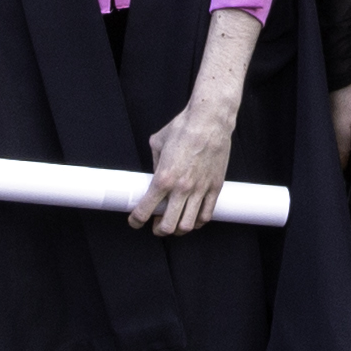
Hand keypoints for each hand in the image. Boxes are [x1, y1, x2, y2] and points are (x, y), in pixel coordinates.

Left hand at [137, 90, 241, 236]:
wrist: (210, 120)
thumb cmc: (183, 128)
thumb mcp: (157, 144)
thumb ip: (154, 164)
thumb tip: (155, 175)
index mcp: (163, 178)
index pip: (145, 210)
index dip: (136, 220)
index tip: (135, 221)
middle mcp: (181, 188)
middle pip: (168, 226)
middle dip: (158, 230)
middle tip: (156, 224)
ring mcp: (200, 189)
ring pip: (188, 225)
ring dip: (178, 229)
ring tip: (174, 222)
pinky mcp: (215, 187)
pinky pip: (206, 214)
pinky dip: (197, 222)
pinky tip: (192, 217)